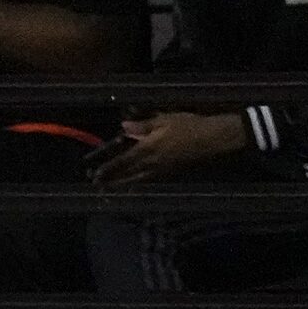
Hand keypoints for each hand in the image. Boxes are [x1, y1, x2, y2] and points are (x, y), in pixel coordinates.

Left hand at [92, 111, 247, 187]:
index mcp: (147, 149)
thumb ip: (143, 126)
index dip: (107, 169)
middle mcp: (151, 163)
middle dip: (111, 180)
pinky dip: (137, 183)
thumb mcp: (165, 120)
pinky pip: (148, 180)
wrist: (212, 138)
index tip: (94, 175)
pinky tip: (134, 184)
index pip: (122, 162)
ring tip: (110, 188)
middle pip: (126, 175)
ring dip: (122, 184)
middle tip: (97, 186)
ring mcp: (161, 170)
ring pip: (136, 180)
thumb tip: (124, 127)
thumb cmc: (189, 126)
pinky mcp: (170, 173)